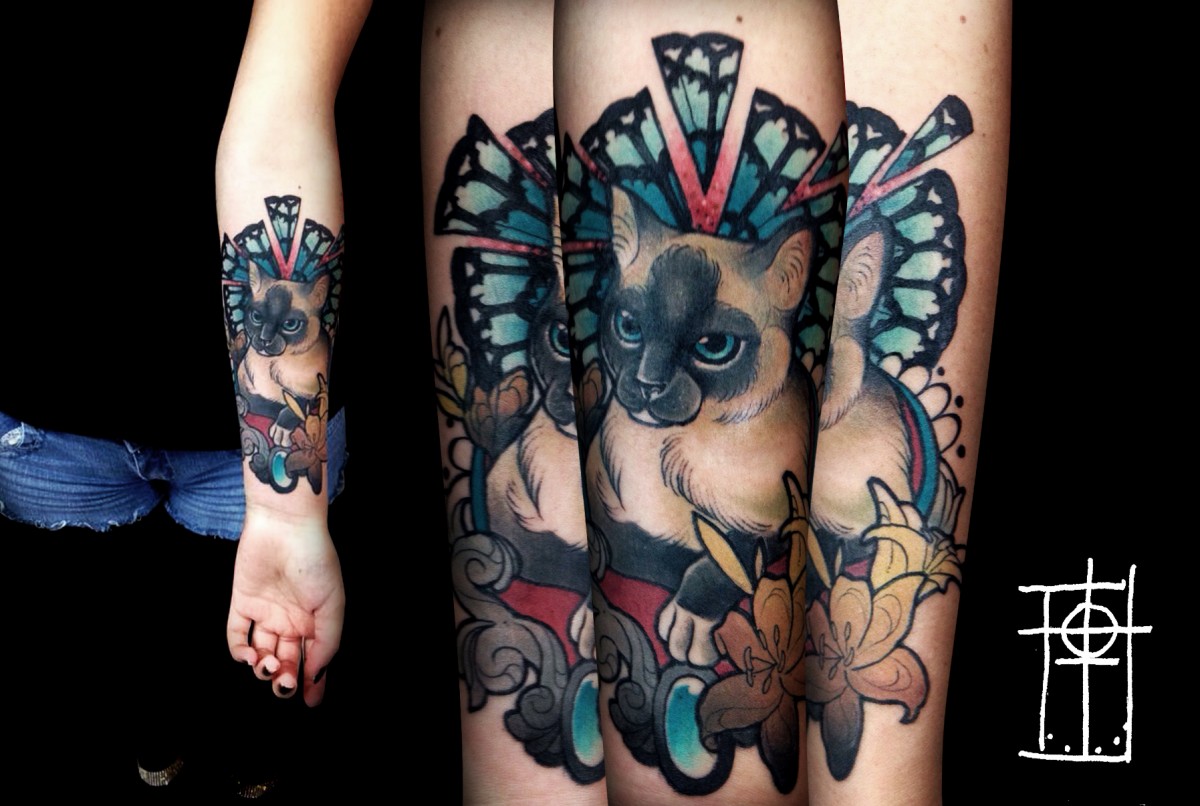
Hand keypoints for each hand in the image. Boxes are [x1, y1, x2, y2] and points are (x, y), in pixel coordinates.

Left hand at [226, 509, 343, 705]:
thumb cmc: (315, 561)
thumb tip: (316, 675)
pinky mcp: (242, 604)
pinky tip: (247, 656)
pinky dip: (239, 652)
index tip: (309, 701)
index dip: (313, 682)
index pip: (314, 659)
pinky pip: (236, 636)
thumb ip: (327, 642)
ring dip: (263, 668)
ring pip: (261, 654)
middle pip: (286, 661)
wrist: (285, 527)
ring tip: (268, 664)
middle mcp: (291, 620)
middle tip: (285, 681)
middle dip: (286, 678)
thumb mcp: (333, 605)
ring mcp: (265, 612)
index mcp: (316, 621)